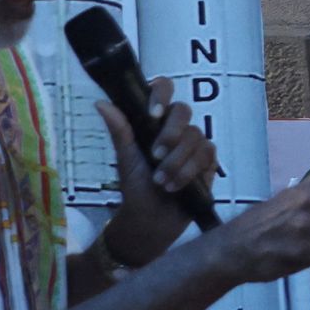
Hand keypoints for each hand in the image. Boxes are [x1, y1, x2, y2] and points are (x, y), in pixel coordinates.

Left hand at [92, 79, 217, 262]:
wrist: (150, 220)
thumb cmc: (136, 187)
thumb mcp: (126, 158)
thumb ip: (120, 129)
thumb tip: (101, 102)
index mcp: (154, 120)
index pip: (164, 89)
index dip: (161, 95)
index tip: (153, 114)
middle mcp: (176, 128)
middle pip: (184, 110)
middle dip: (171, 133)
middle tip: (156, 155)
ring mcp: (194, 144)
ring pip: (195, 136)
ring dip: (176, 161)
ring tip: (161, 181)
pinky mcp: (208, 161)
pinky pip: (207, 155)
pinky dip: (188, 172)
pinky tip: (175, 186)